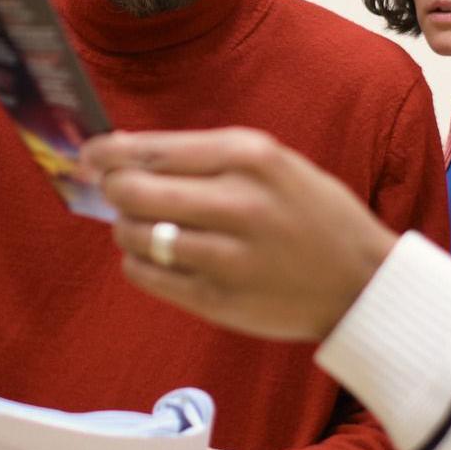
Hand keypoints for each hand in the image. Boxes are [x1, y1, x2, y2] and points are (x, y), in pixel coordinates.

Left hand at [80, 128, 397, 340]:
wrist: (361, 281)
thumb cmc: (312, 213)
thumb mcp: (273, 163)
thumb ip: (205, 156)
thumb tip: (127, 152)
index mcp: (249, 157)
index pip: (153, 149)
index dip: (108, 152)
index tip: (90, 154)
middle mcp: (236, 203)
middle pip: (134, 191)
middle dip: (112, 189)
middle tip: (114, 191)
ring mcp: (225, 256)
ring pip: (134, 235)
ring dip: (125, 228)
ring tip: (143, 227)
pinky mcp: (217, 300)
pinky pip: (147, 276)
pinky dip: (138, 263)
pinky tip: (157, 257)